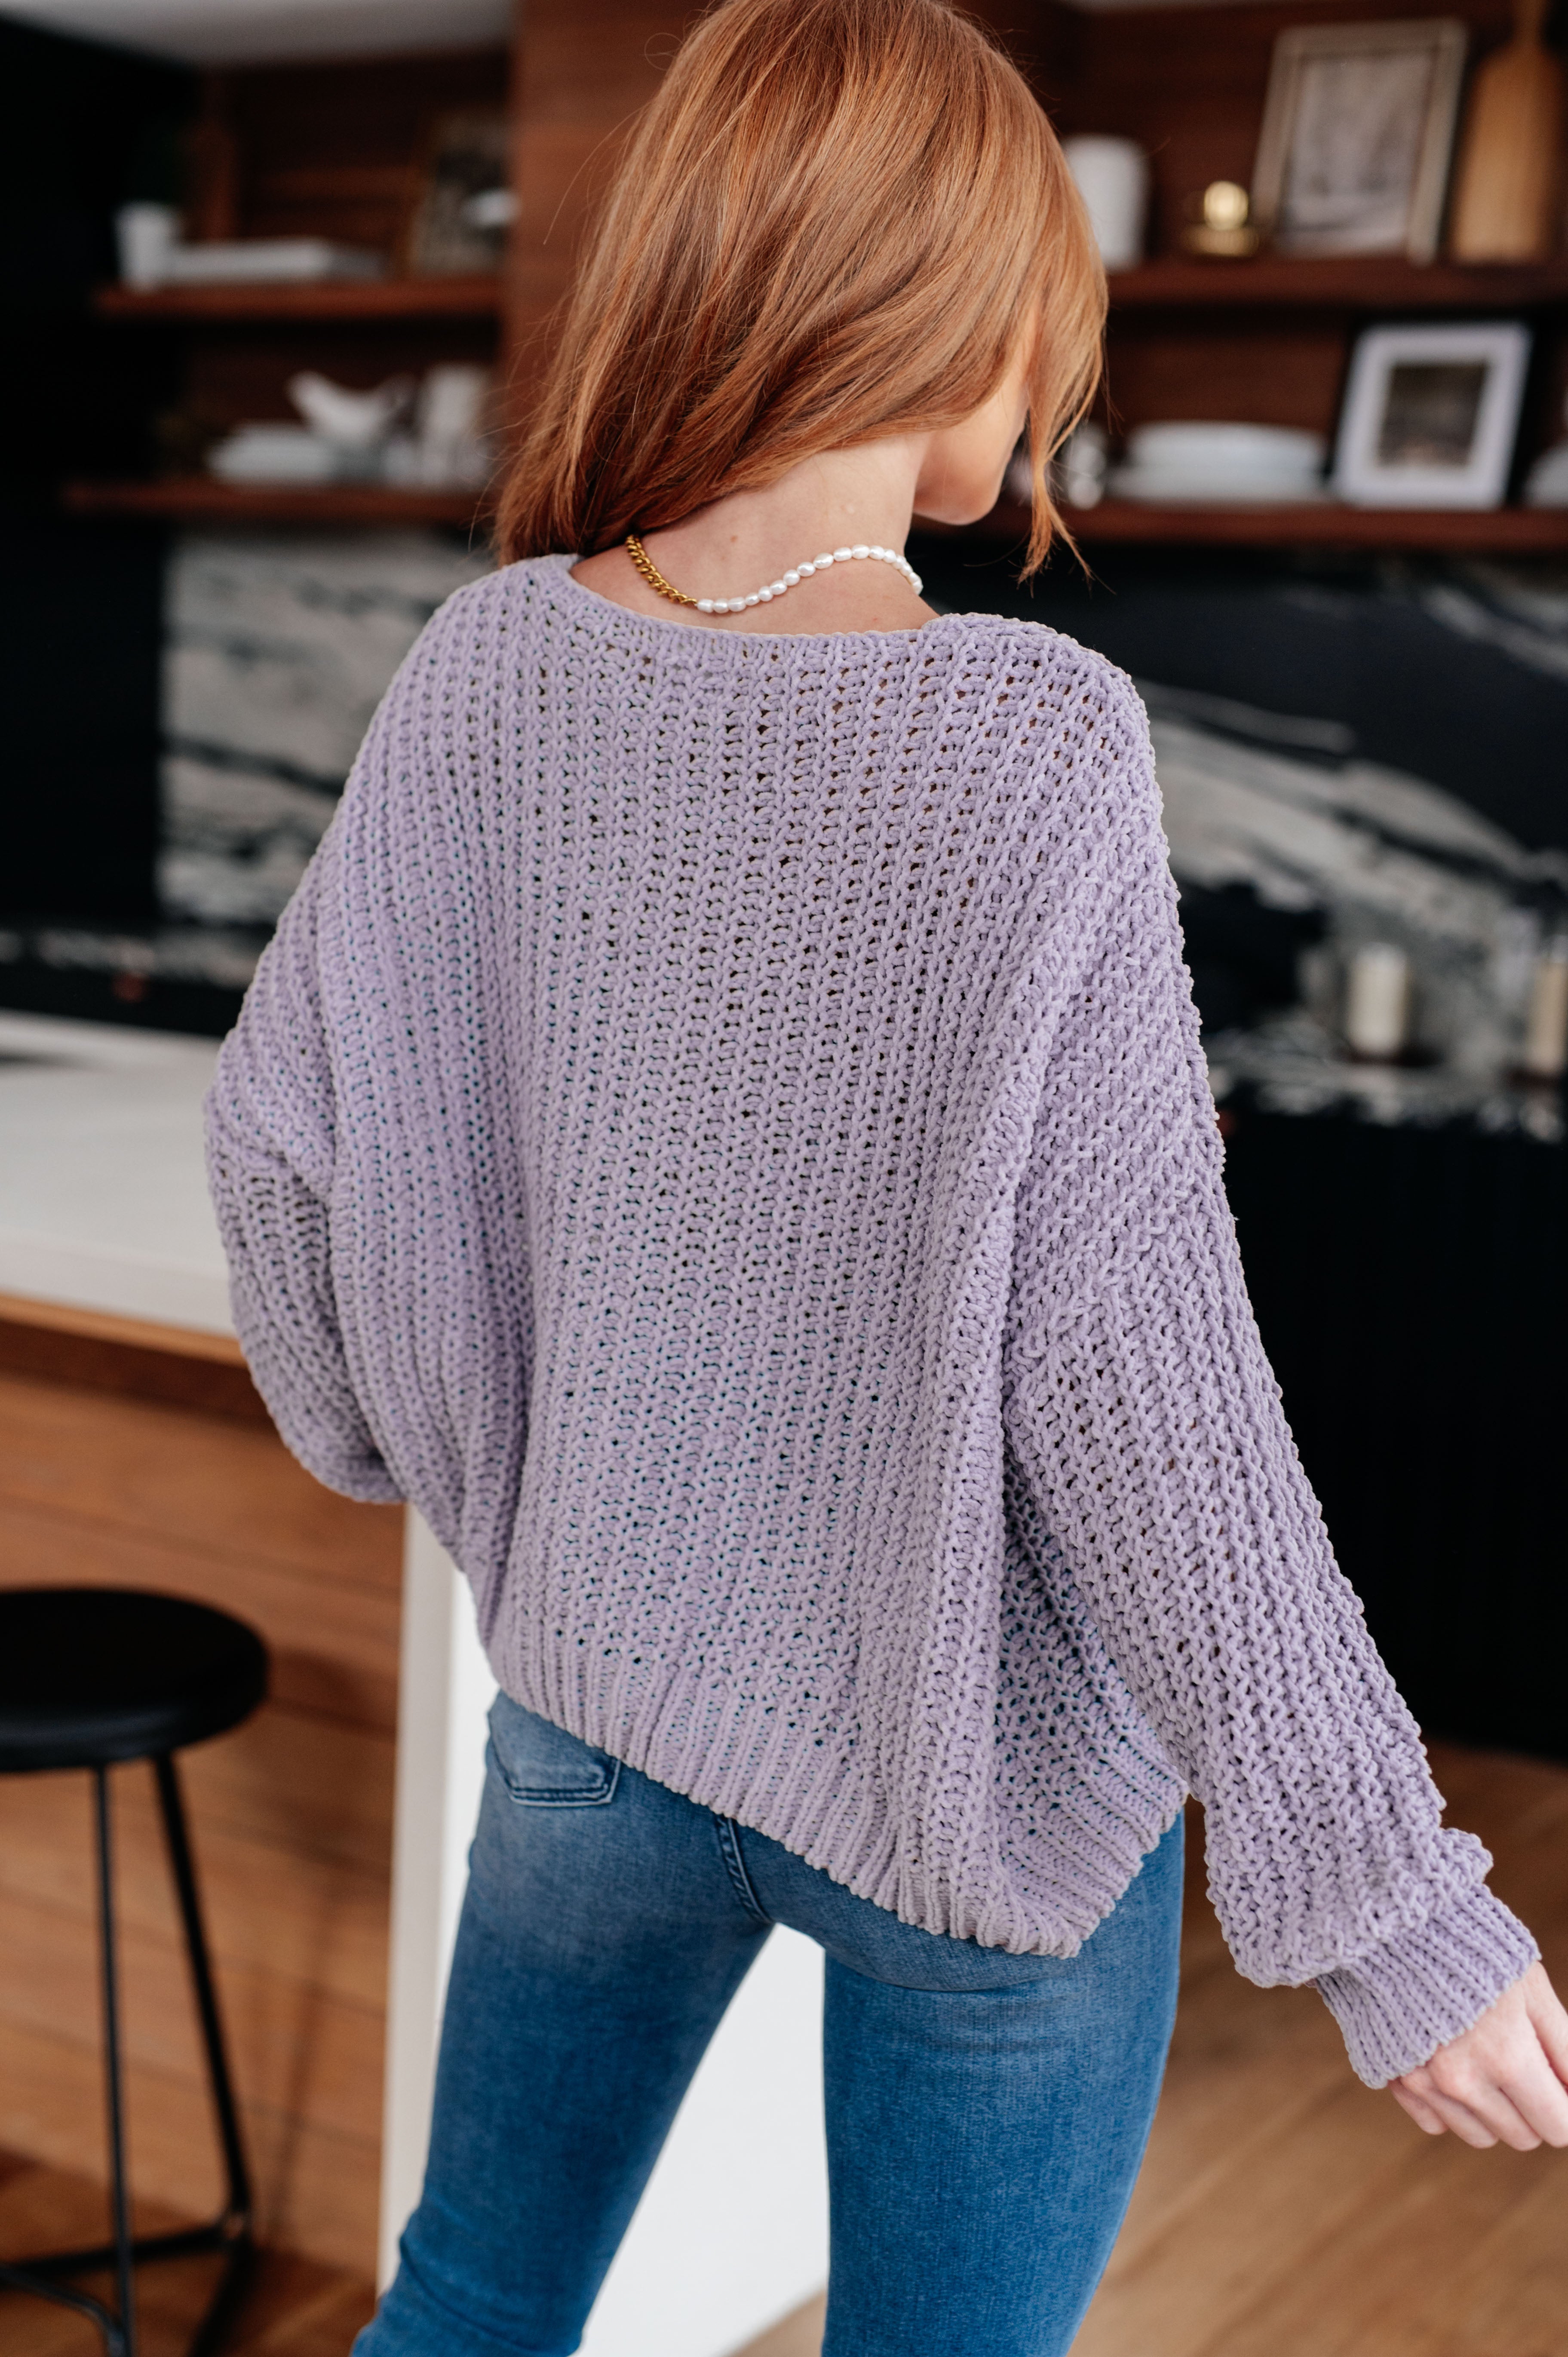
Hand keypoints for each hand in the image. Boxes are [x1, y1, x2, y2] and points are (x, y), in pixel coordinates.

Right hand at [1390, 1962, 1567, 2148]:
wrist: (1394, 1923)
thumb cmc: (1475, 1949)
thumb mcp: (1533, 1988)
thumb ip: (1565, 2048)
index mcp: (1507, 2055)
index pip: (1558, 2126)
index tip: (1562, 2088)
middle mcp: (1463, 2080)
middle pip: (1523, 2137)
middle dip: (1534, 2108)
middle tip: (1526, 2065)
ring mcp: (1425, 2084)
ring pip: (1483, 2136)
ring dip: (1495, 2110)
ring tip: (1486, 2059)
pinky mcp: (1396, 2081)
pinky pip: (1439, 2123)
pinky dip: (1451, 2105)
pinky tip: (1449, 2060)